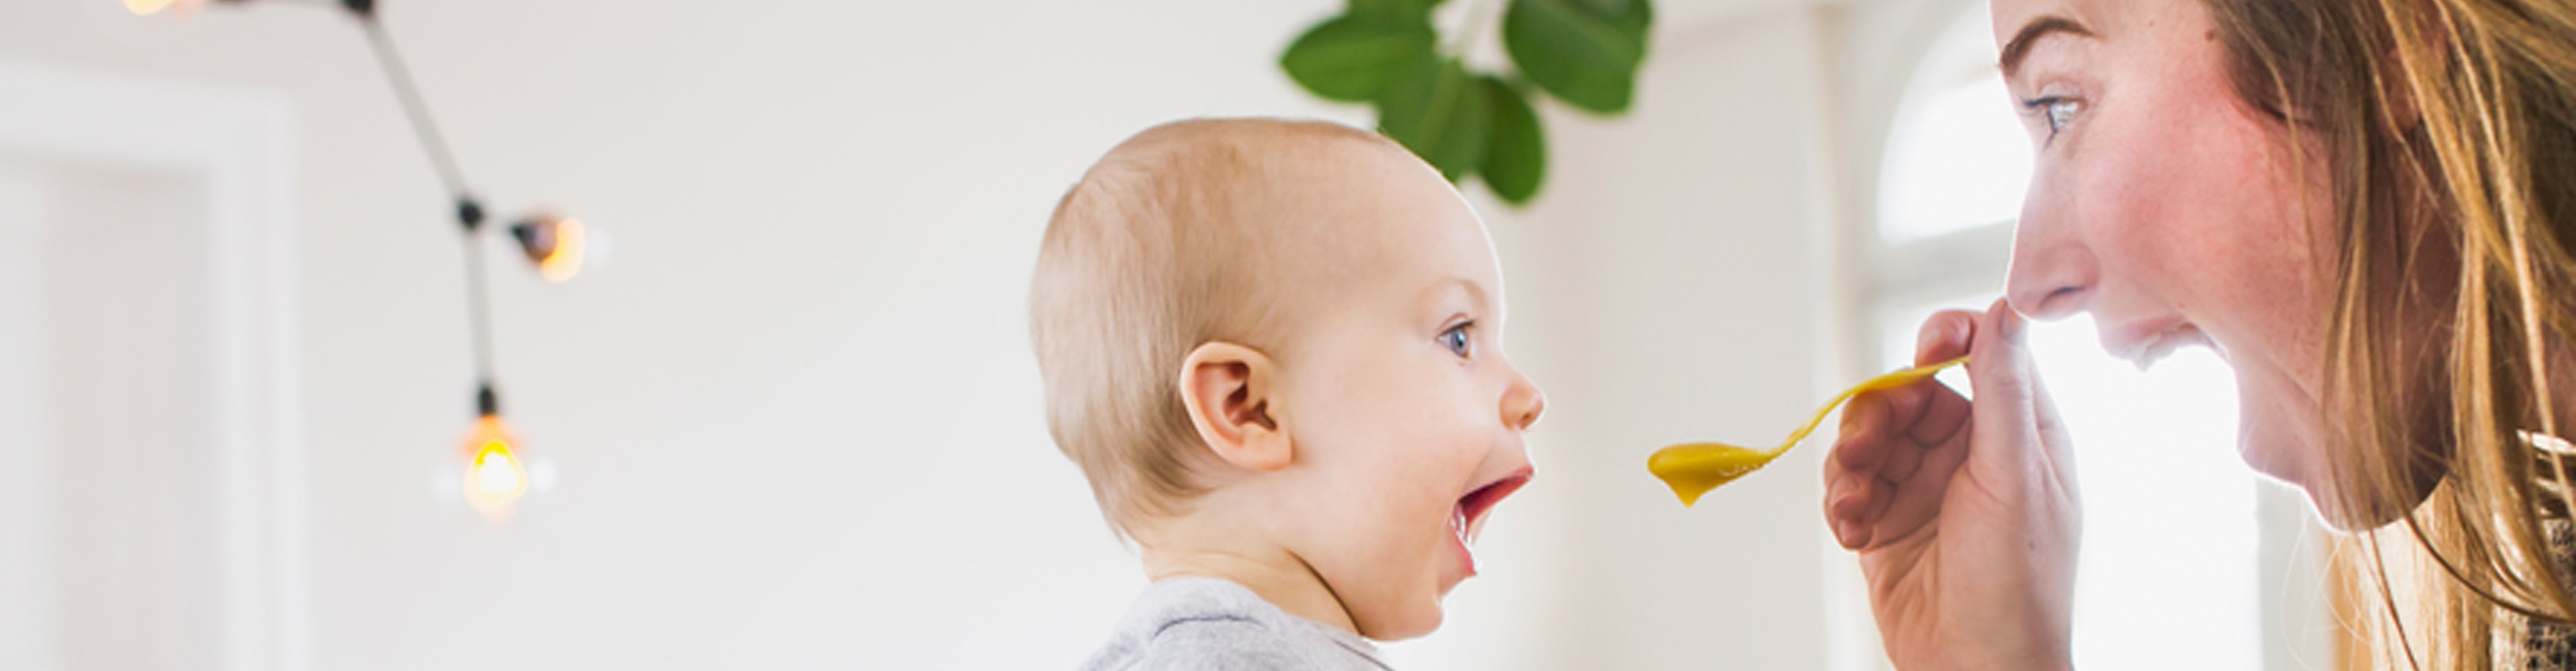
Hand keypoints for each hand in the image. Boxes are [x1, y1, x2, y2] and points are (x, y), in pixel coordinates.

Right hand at [1823, 300, 2080, 670]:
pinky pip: (1847, 484)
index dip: (1946, 341)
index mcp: (2017, 433)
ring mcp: (1923, 488)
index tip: (1925, 351)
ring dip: (1849, 462)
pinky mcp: (1884, 523)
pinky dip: (1841, 501)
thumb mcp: (2013, 475)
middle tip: (1865, 451)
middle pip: (1906, 393)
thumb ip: (2003, 389)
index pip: (1978, 354)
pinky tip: (1851, 531)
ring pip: (1868, 436)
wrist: (1976, 669)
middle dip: (1877, 416)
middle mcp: (1969, 453)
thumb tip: (2009, 307)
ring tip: (1853, 503)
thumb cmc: (2017, 582)